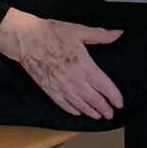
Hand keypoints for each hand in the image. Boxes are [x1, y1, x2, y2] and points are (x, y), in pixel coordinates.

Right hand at [0, 9, 123, 119]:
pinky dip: (71, 110)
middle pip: (93, 99)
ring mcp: (61, 87)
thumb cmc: (53, 33)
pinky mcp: (48, 89)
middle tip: (111, 115)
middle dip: (104, 108)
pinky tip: (77, 113)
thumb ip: (101, 35)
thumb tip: (119, 34)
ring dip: (90, 112)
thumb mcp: (80, 31)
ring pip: (79, 104)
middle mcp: (74, 80)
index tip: (120, 103)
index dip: (114, 96)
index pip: (104, 86)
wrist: (26, 40)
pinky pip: (62, 104)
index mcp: (84, 66)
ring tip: (98, 116)